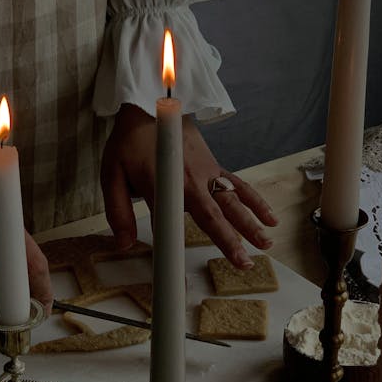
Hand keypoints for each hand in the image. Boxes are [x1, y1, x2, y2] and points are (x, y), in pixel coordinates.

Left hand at [100, 103, 277, 267]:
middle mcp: (188, 181)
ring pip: (232, 200)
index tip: (181, 274)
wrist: (152, 106)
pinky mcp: (215, 166)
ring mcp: (206, 173)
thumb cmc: (131, 142)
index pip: (168, 224)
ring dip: (250, 223)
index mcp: (161, 185)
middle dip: (229, 240)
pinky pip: (239, 184)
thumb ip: (118, 211)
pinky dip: (255, 201)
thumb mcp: (111, 173)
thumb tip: (123, 244)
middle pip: (213, 214)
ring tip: (266, 244)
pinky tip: (270, 217)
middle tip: (244, 263)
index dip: (174, 248)